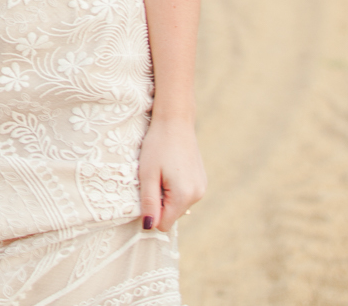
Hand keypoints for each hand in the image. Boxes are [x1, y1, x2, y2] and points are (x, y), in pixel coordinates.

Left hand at [137, 114, 205, 232]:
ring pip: (177, 206)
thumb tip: (149, 226)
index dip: (151, 212)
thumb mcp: (147, 175)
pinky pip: (183, 195)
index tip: (146, 192)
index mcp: (184, 196)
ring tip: (162, 171)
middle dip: (159, 203)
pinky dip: (174, 188)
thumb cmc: (157, 146)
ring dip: (166, 195)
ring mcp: (202, 188)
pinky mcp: (201, 181)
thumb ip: (149, 202)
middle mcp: (197, 195)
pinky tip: (170, 169)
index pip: (164, 224)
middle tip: (153, 178)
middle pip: (171, 216)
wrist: (175, 121)